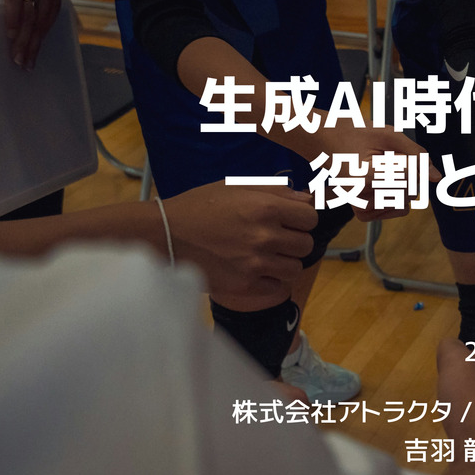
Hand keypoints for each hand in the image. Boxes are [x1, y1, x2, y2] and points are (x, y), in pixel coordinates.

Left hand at [0, 0, 60, 69]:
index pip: (14, 0)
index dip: (13, 18)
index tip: (10, 36)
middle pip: (30, 16)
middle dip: (24, 40)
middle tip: (19, 60)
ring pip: (43, 22)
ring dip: (35, 43)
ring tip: (28, 61)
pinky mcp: (58, 0)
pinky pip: (51, 21)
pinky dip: (44, 36)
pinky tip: (37, 49)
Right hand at [163, 182, 317, 309]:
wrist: (164, 235)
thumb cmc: (199, 206)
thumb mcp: (234, 187)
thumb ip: (274, 190)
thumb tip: (306, 197)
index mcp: (265, 207)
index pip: (310, 217)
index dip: (302, 219)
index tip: (290, 221)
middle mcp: (264, 236)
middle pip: (306, 244)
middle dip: (295, 241)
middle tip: (277, 240)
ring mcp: (255, 263)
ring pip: (295, 268)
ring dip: (285, 263)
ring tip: (268, 257)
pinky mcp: (244, 285)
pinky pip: (277, 288)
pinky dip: (272, 282)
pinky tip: (258, 272)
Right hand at [312, 123, 440, 221]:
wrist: (324, 140)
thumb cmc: (355, 133)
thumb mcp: (388, 134)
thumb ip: (416, 155)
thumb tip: (437, 178)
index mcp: (364, 178)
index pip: (411, 177)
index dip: (411, 161)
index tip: (393, 151)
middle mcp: (360, 198)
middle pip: (411, 190)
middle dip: (406, 171)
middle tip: (382, 156)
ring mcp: (361, 208)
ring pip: (407, 201)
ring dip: (402, 183)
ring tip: (379, 167)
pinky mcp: (363, 214)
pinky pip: (399, 209)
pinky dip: (397, 195)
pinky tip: (381, 181)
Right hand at [436, 338, 474, 441]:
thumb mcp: (457, 363)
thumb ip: (451, 348)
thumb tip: (450, 347)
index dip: (464, 363)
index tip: (455, 376)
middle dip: (467, 386)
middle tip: (455, 395)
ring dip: (468, 407)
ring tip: (458, 415)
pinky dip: (473, 427)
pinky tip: (465, 433)